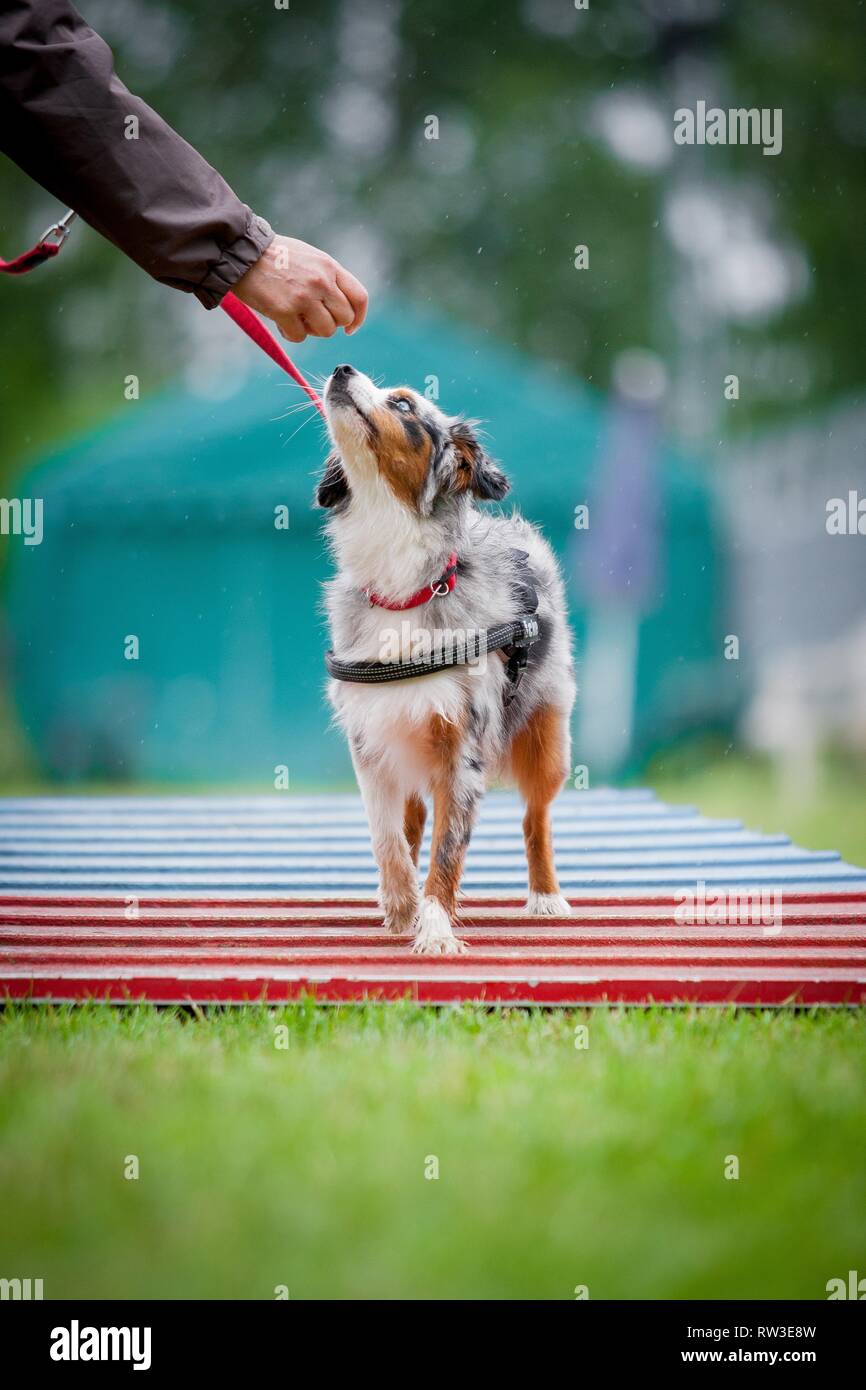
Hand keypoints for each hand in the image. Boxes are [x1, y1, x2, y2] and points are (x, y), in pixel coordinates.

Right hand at [232, 234, 367, 342]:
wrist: (242, 252)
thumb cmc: (275, 256)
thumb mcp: (310, 258)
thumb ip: (328, 278)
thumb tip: (340, 307)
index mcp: (329, 267)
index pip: (359, 297)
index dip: (358, 317)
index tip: (349, 327)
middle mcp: (321, 281)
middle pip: (344, 318)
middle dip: (331, 323)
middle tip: (312, 318)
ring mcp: (304, 297)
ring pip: (326, 331)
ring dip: (311, 330)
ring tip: (295, 317)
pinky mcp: (285, 310)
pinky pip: (299, 336)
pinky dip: (290, 333)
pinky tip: (280, 321)